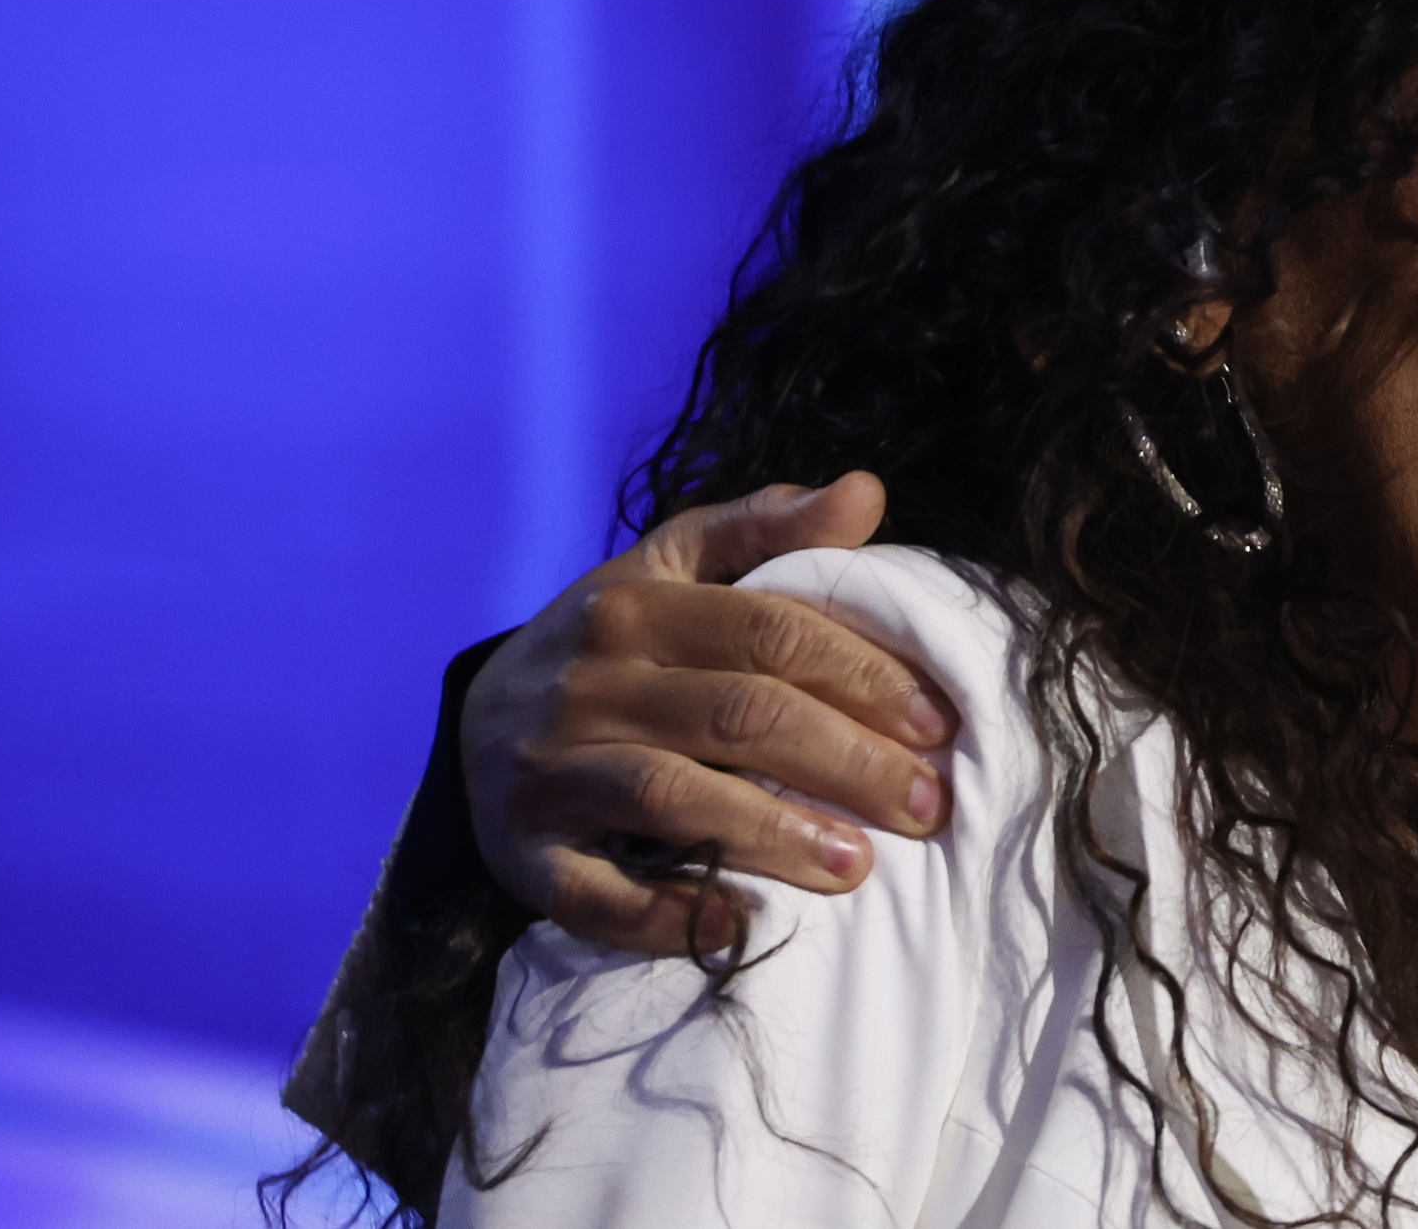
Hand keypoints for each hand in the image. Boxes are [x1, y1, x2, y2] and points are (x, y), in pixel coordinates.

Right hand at [462, 473, 958, 952]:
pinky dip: (663, 914)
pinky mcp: (523, 853)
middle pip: (738, 716)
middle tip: (928, 805)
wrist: (480, 718)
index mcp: (633, 604)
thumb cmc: (617, 639)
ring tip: (859, 866)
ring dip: (774, 835)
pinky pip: (592, 894)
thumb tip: (867, 491)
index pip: (771, 632)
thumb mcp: (676, 565)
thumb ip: (768, 525)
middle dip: (847, 762)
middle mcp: (587, 683)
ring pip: (673, 798)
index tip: (937, 722)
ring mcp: (549, 771)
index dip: (864, 676)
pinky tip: (737, 926)